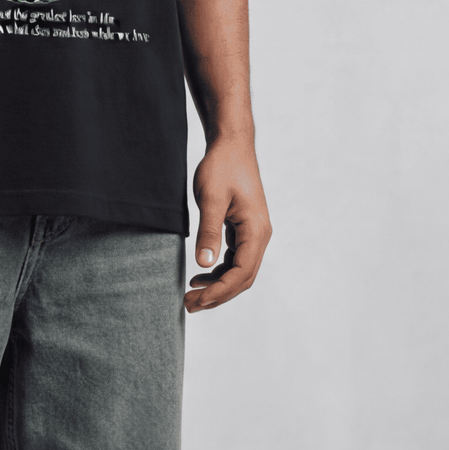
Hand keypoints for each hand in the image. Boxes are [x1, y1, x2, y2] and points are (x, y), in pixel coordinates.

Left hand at [186, 135, 270, 312]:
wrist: (231, 145)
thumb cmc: (222, 167)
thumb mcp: (211, 198)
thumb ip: (209, 231)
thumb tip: (203, 263)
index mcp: (256, 230)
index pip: (242, 273)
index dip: (220, 291)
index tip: (197, 299)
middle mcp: (259, 235)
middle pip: (243, 278)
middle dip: (217, 295)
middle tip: (189, 305)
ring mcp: (253, 233)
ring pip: (239, 271)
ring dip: (217, 286)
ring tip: (192, 295)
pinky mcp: (243, 229)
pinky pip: (235, 259)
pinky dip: (219, 271)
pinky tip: (200, 274)